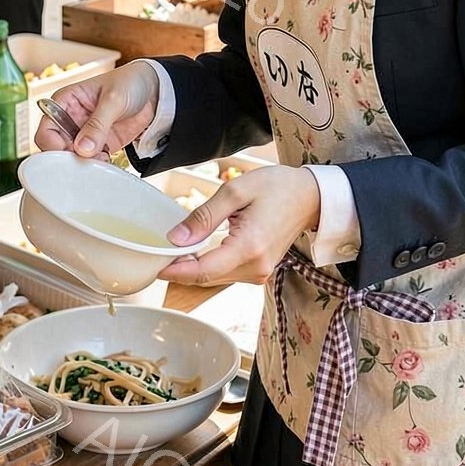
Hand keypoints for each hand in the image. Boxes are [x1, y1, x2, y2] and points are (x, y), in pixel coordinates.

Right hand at [36, 60, 161, 158]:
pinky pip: (90, 161)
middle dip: (69, 158)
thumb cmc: (129, 82)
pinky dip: (96, 166)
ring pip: (72, 158)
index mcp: (65, 101)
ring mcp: (83, 134)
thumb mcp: (114, 99)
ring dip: (83, 164)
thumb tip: (83, 148)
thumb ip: (98, 124)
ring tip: (102, 159)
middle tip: (87, 160)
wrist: (154, 91)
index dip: (52, 144)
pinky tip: (107, 161)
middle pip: (55, 148)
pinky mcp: (98, 145)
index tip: (69, 152)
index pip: (46, 128)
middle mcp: (70, 119)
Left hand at [160, 166, 321, 286]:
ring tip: (176, 247)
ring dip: (194, 267)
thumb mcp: (236, 191)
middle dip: (181, 268)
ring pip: (215, 278)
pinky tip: (198, 249)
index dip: (175, 271)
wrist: (310, 197)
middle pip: (206, 278)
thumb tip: (176, 239)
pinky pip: (226, 273)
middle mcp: (256, 267)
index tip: (154, 266)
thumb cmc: (277, 187)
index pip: (203, 271)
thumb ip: (205, 216)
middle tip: (158, 251)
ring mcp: (260, 273)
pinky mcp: (259, 271)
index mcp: (249, 247)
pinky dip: (209, 265)